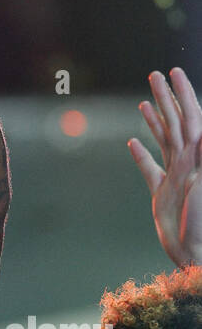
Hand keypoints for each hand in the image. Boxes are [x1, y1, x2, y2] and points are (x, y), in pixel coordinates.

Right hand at [129, 67, 201, 266]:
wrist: (198, 256)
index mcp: (197, 156)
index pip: (191, 117)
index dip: (183, 94)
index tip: (174, 73)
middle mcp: (187, 163)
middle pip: (175, 122)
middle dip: (166, 97)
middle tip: (155, 75)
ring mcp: (174, 178)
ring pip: (163, 141)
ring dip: (155, 120)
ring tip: (145, 102)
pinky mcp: (162, 195)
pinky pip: (150, 170)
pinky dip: (141, 155)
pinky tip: (132, 143)